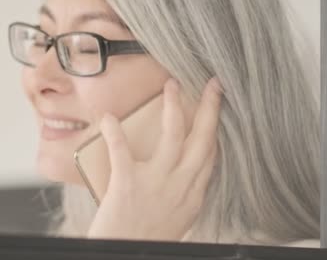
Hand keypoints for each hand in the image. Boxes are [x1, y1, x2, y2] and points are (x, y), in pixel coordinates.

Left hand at [87, 77, 223, 240]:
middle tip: (213, 84)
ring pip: (172, 136)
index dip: (215, 127)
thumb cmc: (150, 239)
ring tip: (172, 85)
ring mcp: (155, 184)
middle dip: (210, 108)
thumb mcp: (179, 217)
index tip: (217, 106)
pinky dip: (114, 131)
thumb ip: (185, 191)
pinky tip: (109, 116)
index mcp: (193, 195)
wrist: (127, 256)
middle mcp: (180, 186)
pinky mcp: (127, 185)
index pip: (211, 154)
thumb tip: (185, 168)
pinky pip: (121, 151)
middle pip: (202, 139)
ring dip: (173, 107)